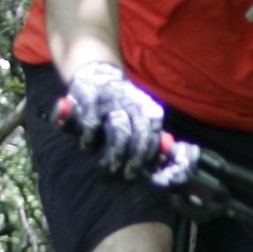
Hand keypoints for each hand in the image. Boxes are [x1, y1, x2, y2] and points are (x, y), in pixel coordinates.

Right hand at [54, 62, 172, 179]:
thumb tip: (163, 161)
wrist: (97, 75)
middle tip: (127, 176)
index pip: (153, 136)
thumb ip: (151, 138)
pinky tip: (89, 147)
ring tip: (110, 170)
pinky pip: (91, 122)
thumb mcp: (138, 118)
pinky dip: (90, 138)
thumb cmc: (120, 107)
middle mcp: (132, 104)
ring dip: (115, 153)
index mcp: (148, 111)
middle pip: (140, 134)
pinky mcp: (89, 97)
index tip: (142, 172)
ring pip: (118, 129)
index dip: (149, 156)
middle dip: (135, 158)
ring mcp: (111, 100)